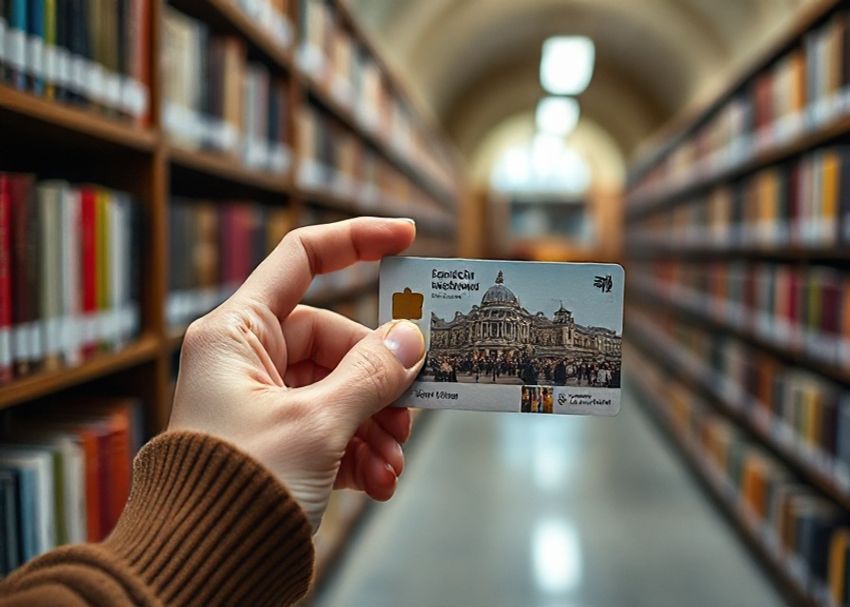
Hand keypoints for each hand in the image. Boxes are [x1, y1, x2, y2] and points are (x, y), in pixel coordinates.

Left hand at [167, 217, 425, 528]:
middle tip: (412, 409)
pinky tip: (379, 481)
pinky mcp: (278, 442)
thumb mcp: (316, 425)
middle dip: (379, 378)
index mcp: (238, 334)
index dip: (356, 240)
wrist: (198, 572)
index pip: (302, 259)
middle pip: (336, 340)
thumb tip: (411, 339)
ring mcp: (264, 402)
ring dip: (376, 424)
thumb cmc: (236, 489)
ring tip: (393, 462)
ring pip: (341, 389)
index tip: (408, 238)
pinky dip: (361, 450)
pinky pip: (334, 428)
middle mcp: (248, 361)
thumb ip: (370, 375)